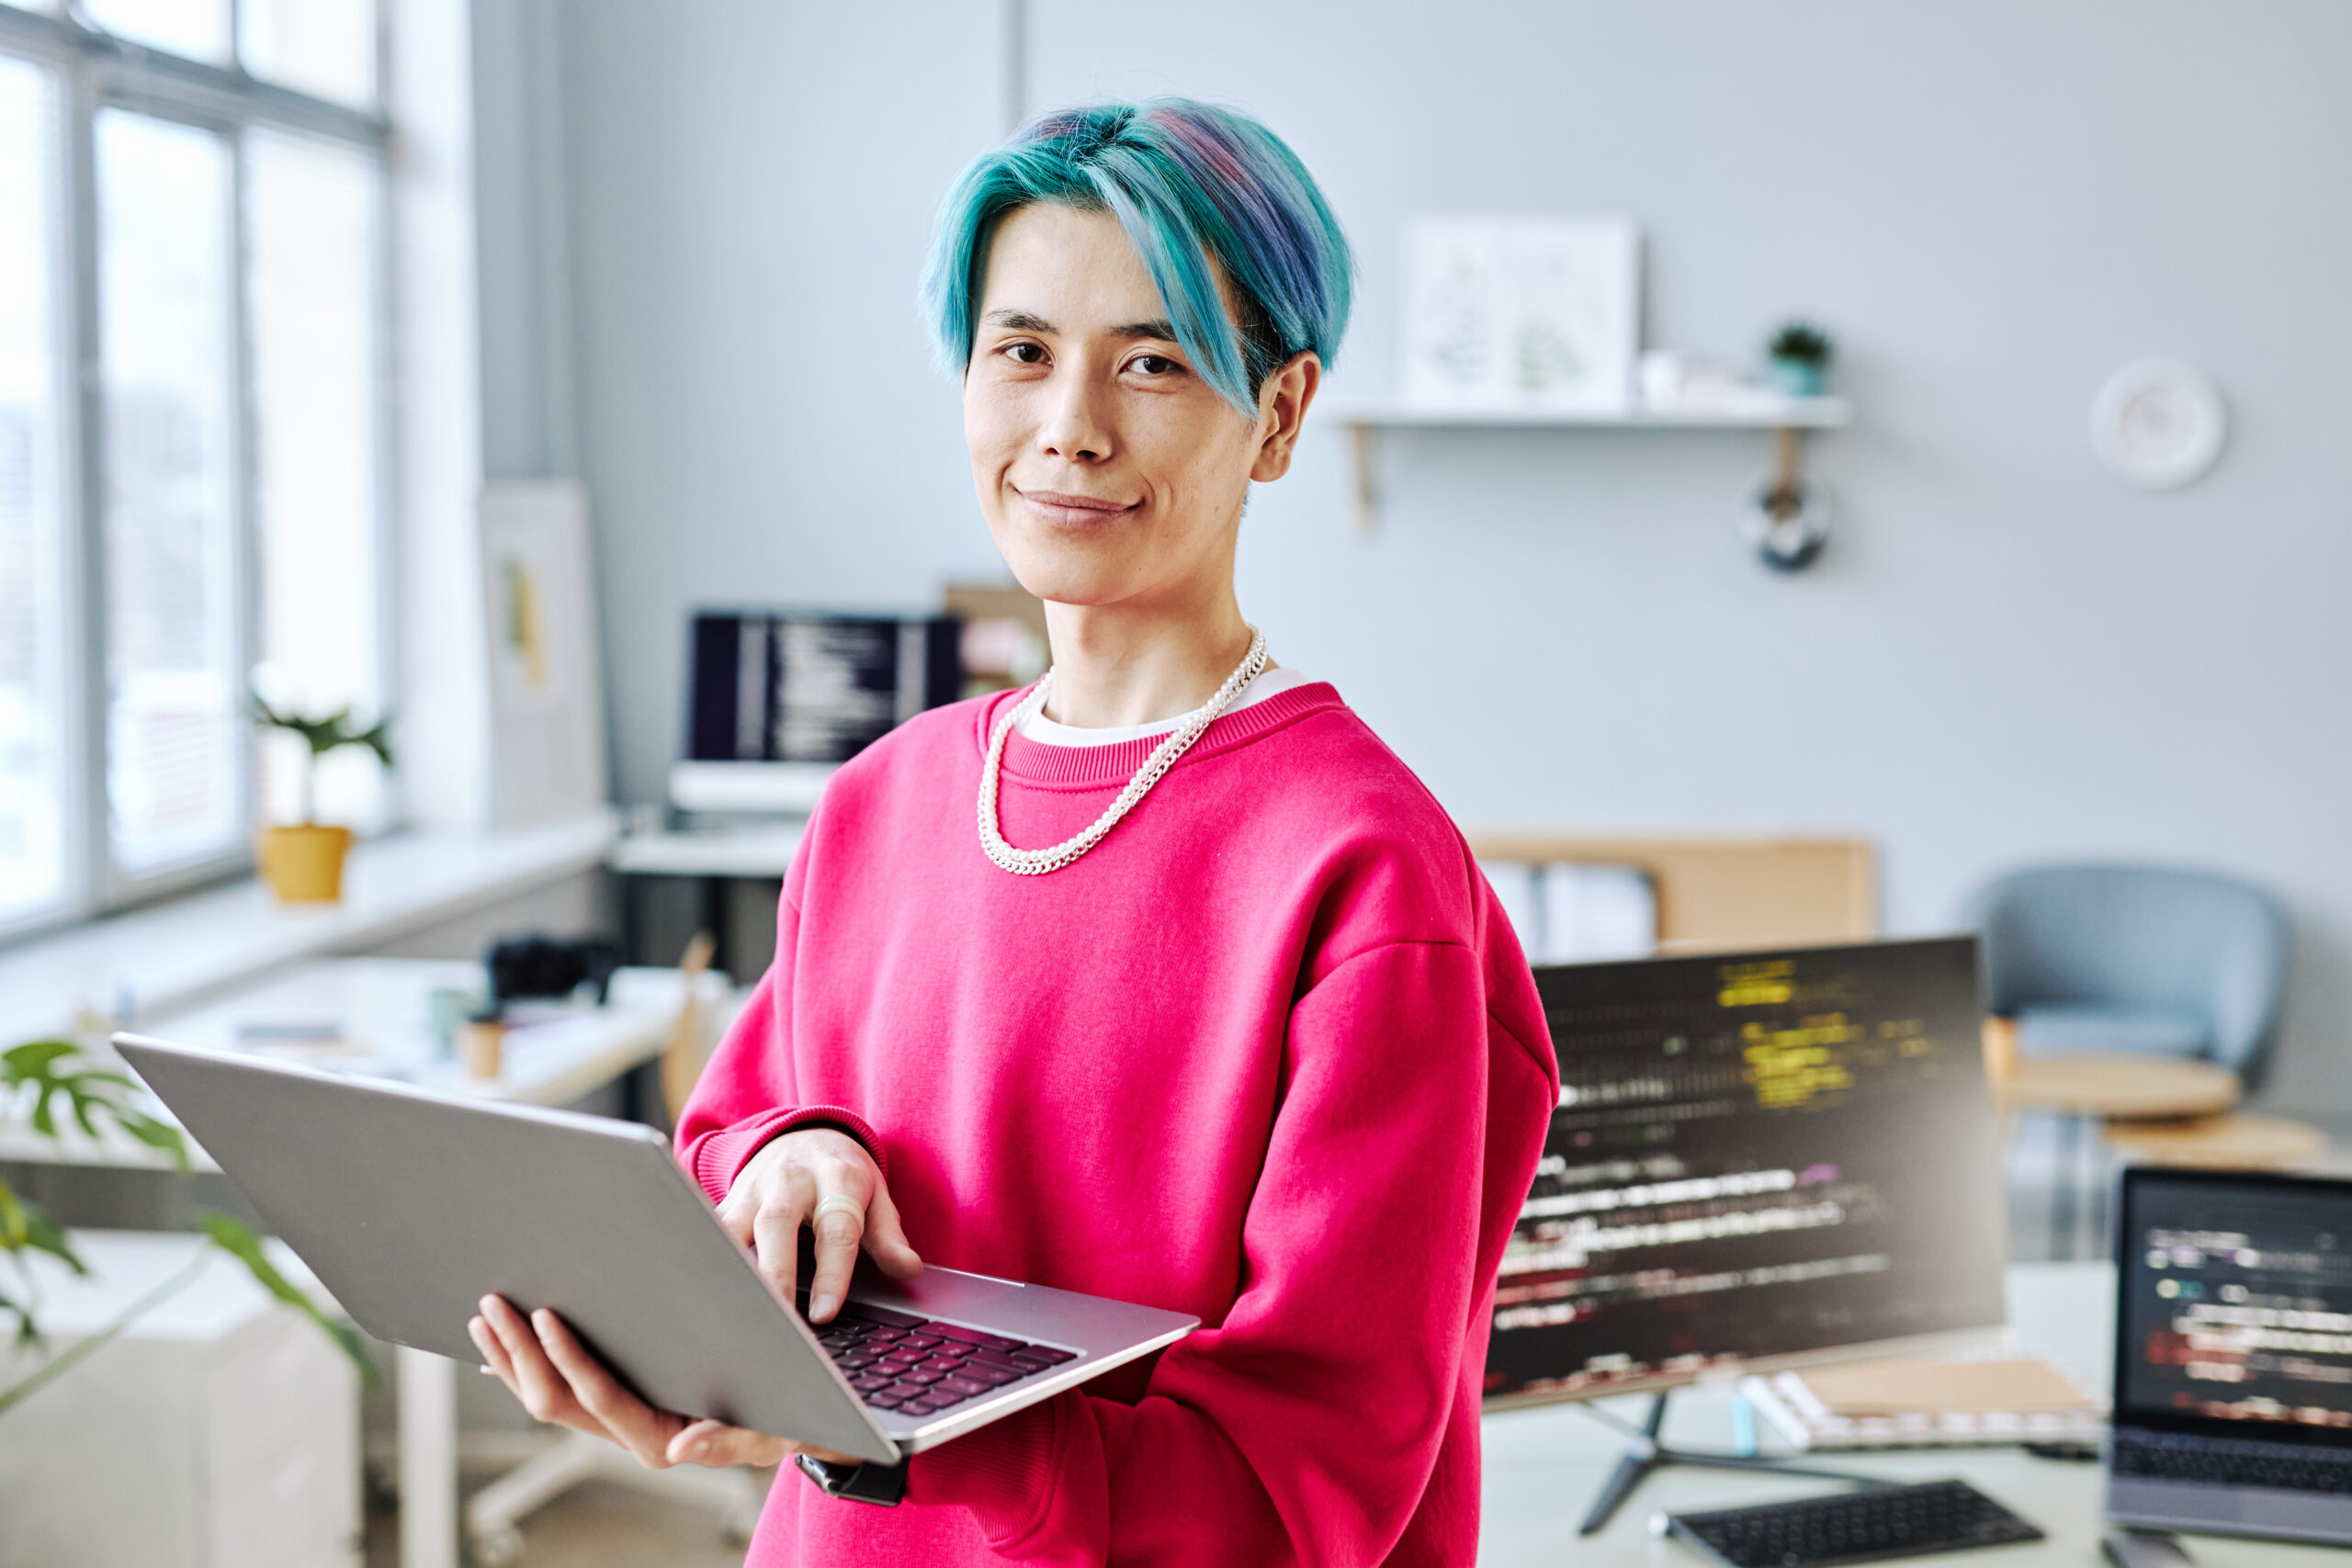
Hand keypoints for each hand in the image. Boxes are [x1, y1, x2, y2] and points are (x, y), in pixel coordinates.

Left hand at [468, 1294, 862, 1466]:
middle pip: (555, 1400)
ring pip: (545, 1397)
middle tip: (495, 1305)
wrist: (793, 1422)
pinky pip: (556, 1391)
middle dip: (520, 1353)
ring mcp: (615, 1423)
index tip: (547, 1315)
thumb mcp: (772, 1430)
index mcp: (661, 1439)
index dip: (568, 1358)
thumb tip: (682, 1447)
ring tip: (485, 1317)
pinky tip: (501, 1346)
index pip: (600, 1397)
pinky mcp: (612, 1408)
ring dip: (510, 1359)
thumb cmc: (787, 1419)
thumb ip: (729, 1439)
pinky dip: (524, 1366)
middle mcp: (629, 1435)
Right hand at [718, 1127, 922, 1322]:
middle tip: (776, 1317)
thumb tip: (909, 1269)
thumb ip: (888, 1236)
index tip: (824, 1313)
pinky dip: (707, 1257)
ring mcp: (754, 1188)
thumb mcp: (876, 1196)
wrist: (802, 1133)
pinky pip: (712, 1229)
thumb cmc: (843, 1175)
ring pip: (735, 1226)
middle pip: (777, 1224)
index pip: (836, 1229)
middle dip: (775, 1272)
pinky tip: (707, 1292)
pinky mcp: (728, 1199)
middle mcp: (791, 1179)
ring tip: (738, 1313)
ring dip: (735, 1269)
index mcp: (837, 1178)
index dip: (831, 1273)